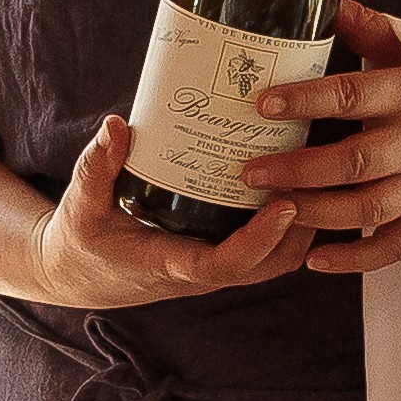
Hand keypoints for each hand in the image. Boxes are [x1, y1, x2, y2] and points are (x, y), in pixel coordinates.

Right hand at [18, 115, 318, 311]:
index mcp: (169, 265)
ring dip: (302, 228)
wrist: (81, 274)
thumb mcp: (80, 204)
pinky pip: (266, 252)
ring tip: (319, 174)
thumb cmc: (82, 239)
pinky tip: (300, 183)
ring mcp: (214, 268)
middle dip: (299, 228)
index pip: (225, 264)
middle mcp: (201, 273)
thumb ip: (96, 166)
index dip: (260, 240)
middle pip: (267, 266)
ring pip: (274, 262)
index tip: (285, 204)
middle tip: (319, 175)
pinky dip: (289, 227)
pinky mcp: (219, 256)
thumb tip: (117, 126)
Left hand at [235, 0, 400, 278]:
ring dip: (318, 212)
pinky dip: (356, 259)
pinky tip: (313, 258)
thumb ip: (366, 27)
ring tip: (273, 207)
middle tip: (249, 170)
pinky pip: (394, 246)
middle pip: (355, 161)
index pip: (352, 95)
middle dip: (298, 168)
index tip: (262, 103)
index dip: (306, 100)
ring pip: (370, 208)